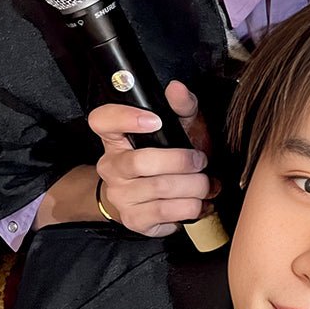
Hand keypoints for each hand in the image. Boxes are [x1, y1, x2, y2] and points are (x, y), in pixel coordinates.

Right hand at [90, 79, 217, 237]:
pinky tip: (199, 202)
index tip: (155, 120)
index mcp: (115, 138)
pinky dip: (192, 207)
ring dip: (194, 186)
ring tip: (207, 184)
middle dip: (182, 161)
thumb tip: (177, 88)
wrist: (152, 199)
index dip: (125, 118)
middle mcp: (111, 167)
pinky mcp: (134, 220)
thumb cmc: (167, 156)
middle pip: (142, 162)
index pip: (102, 121)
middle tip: (202, 162)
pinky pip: (166, 213)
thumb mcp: (178, 128)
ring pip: (161, 189)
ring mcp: (120, 195)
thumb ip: (181, 107)